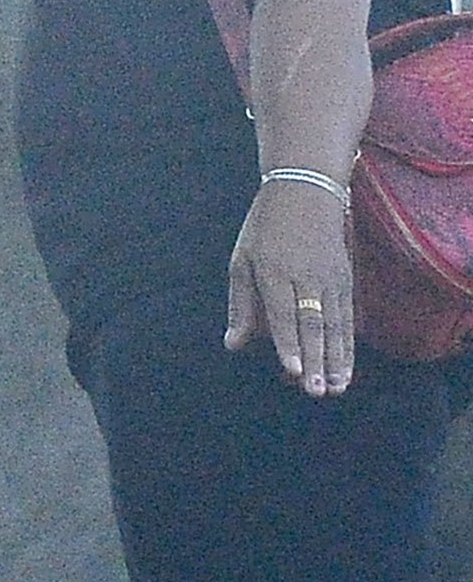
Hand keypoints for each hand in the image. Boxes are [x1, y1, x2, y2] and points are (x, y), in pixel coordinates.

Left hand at [228, 174, 355, 395]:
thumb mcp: (241, 262)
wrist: (307, 189)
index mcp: (275, 273)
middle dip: (316, 360)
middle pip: (314, 324)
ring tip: (337, 388)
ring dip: (337, 358)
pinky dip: (348, 342)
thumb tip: (233, 345)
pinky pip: (347, 315)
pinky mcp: (345, 278)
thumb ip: (241, 306)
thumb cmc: (265, 230)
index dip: (289, 345)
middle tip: (317, 392)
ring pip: (336, 323)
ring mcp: (331, 277)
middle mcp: (307, 277)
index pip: (284, 315)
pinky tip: (347, 366)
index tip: (294, 371)